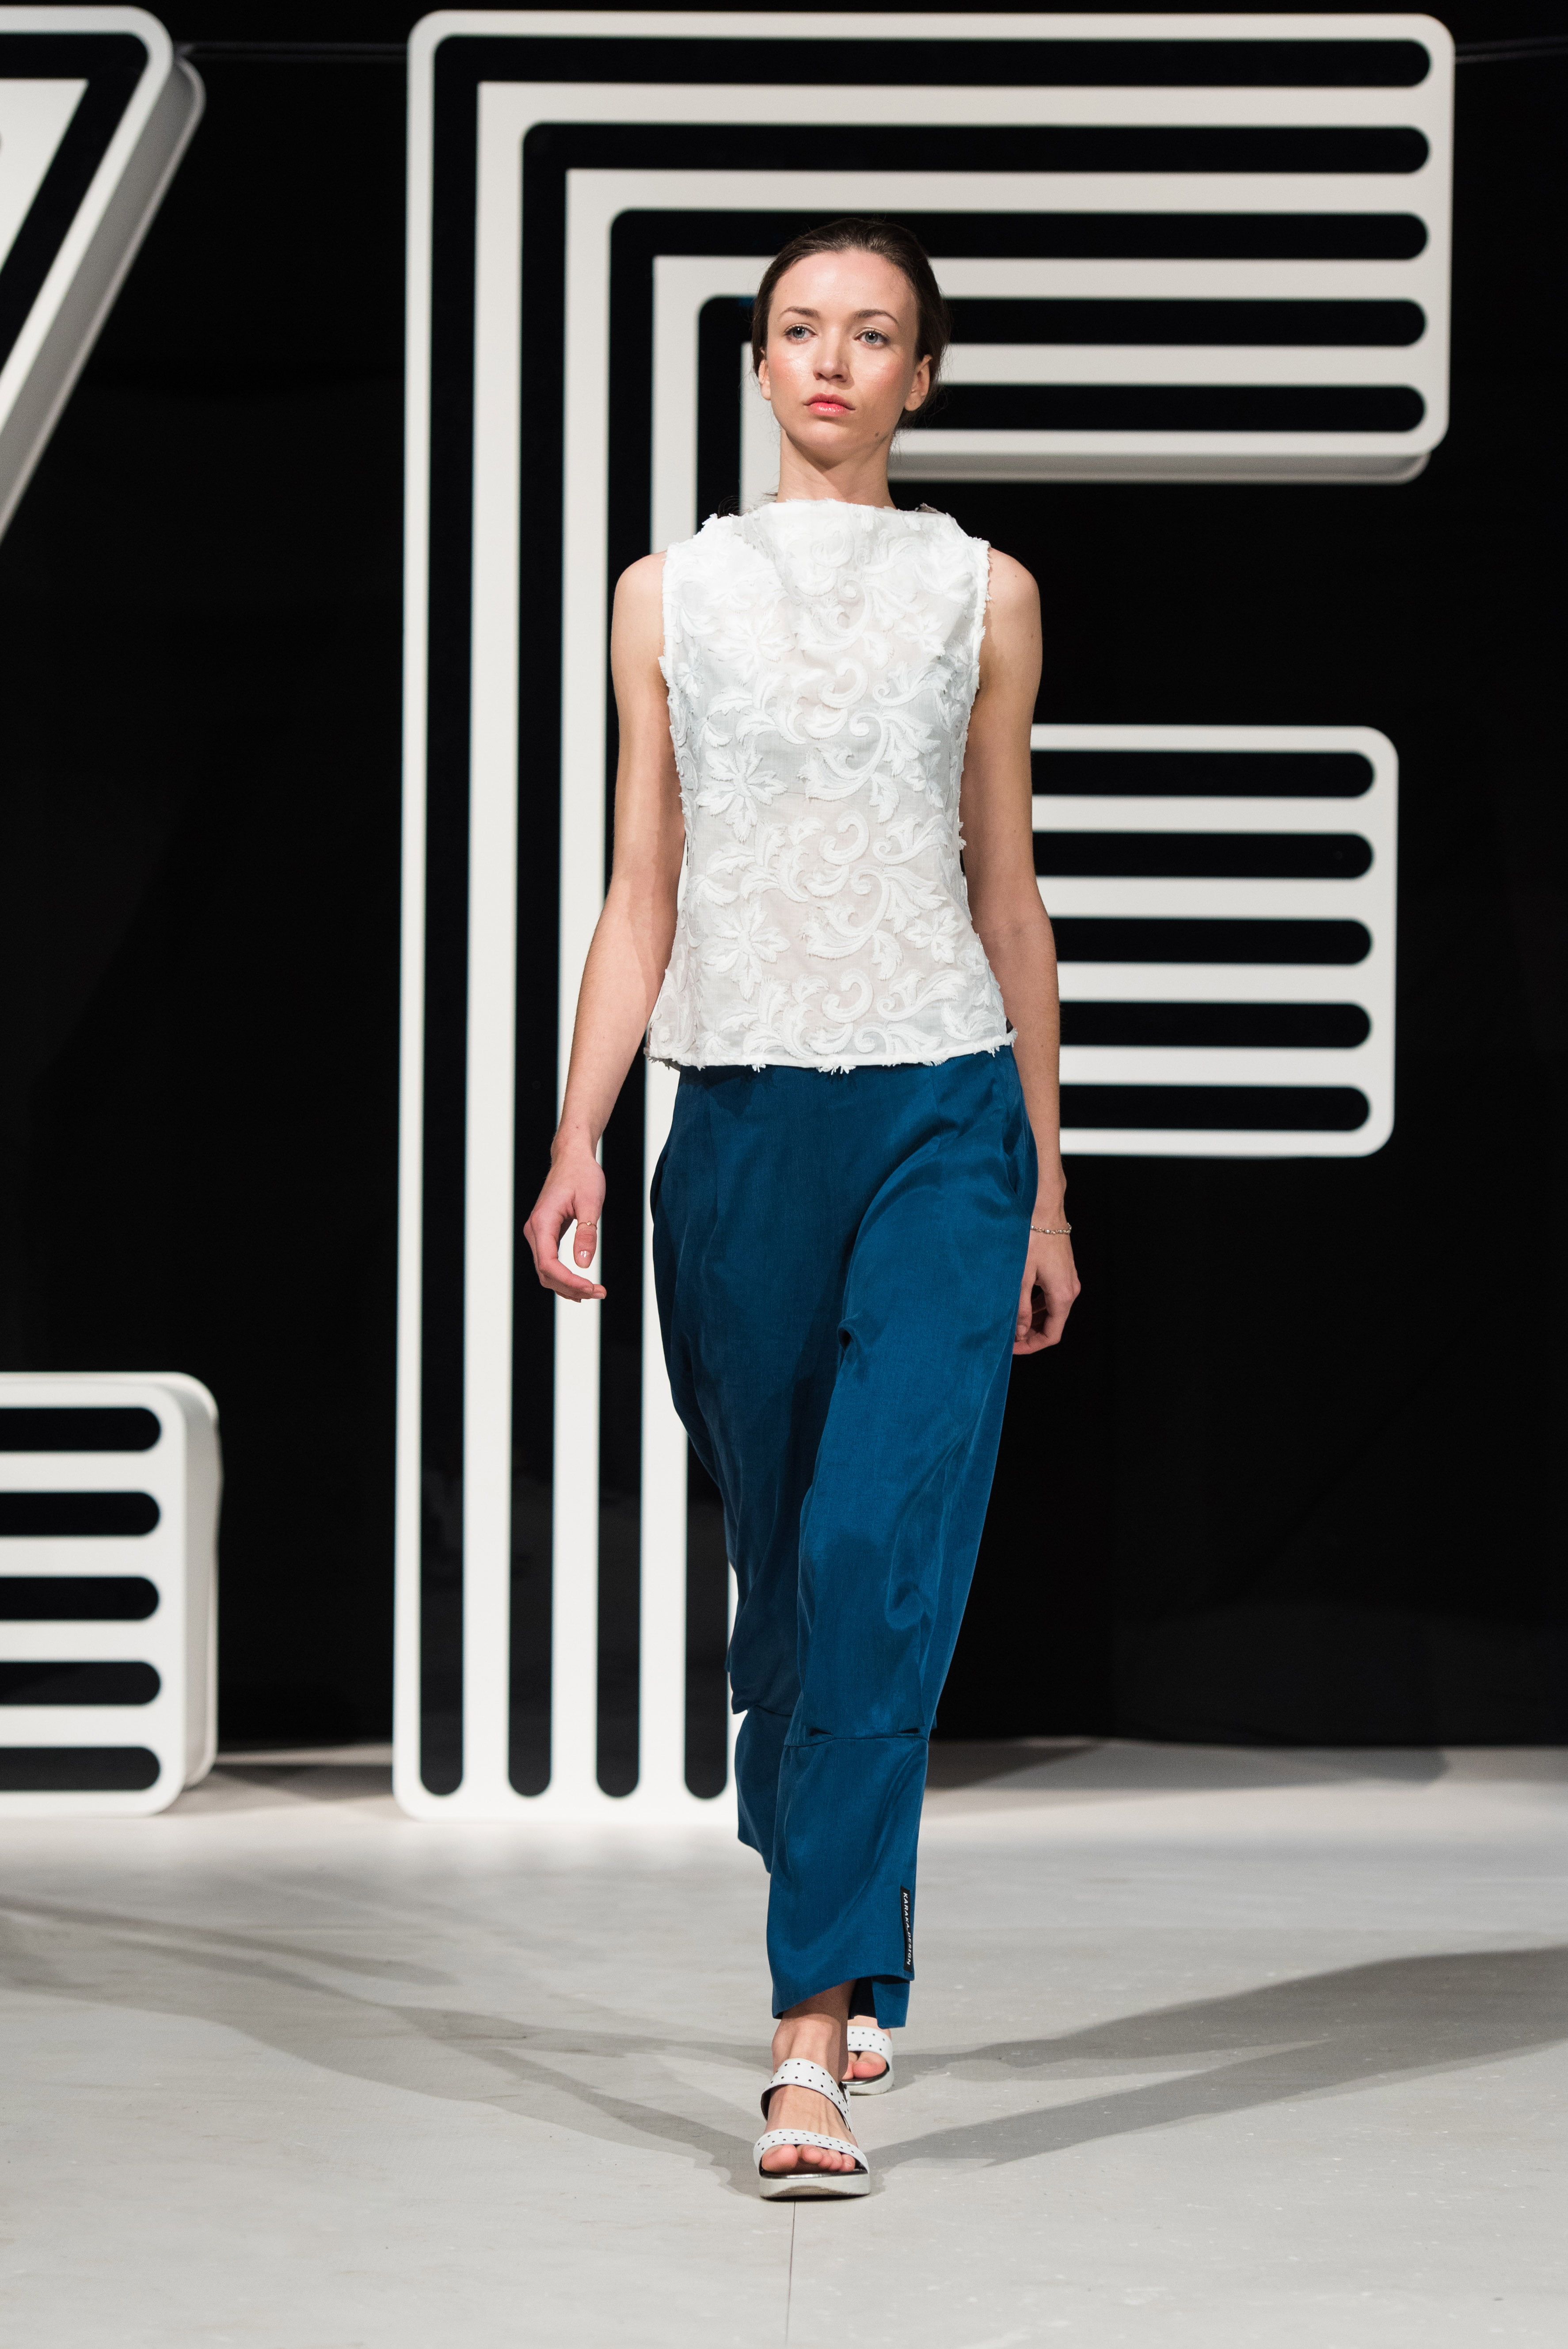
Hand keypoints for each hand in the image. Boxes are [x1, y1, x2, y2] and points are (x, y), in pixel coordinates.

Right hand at [522, 1145, 606, 1301]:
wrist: (572, 1158)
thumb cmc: (582, 1175)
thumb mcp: (590, 1201)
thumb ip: (587, 1233)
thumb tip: (583, 1265)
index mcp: (542, 1222)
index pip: (548, 1264)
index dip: (569, 1281)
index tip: (592, 1288)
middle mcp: (534, 1230)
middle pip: (545, 1272)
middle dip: (571, 1288)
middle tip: (600, 1293)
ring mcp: (538, 1233)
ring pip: (546, 1271)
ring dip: (567, 1286)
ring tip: (594, 1292)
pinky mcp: (546, 1234)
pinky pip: (550, 1262)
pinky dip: (564, 1277)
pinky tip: (581, 1285)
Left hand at [1013, 1231, 1079, 1354]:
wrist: (1044, 1208)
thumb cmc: (1032, 1237)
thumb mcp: (1021, 1276)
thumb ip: (1019, 1308)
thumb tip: (1019, 1332)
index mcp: (1062, 1295)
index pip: (1052, 1335)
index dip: (1031, 1346)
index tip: (1012, 1348)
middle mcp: (1070, 1289)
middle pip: (1053, 1324)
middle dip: (1031, 1334)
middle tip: (1007, 1337)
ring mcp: (1068, 1279)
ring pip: (1052, 1310)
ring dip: (1033, 1319)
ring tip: (1011, 1322)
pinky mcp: (1063, 1271)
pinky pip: (1052, 1296)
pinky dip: (1037, 1305)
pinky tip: (1021, 1303)